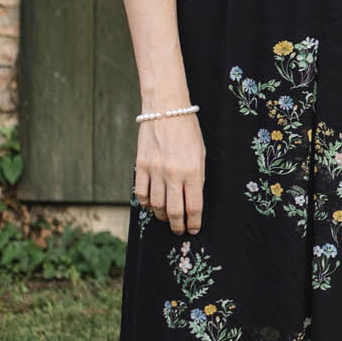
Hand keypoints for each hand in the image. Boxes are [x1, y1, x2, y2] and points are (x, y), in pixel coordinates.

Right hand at [135, 112, 205, 235]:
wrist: (166, 110)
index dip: (194, 222)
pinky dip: (146, 204)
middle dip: (177, 225)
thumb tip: (192, 200)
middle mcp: (174, 174)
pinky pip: (141, 194)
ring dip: (162, 216)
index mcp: (193, 171)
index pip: (194, 206)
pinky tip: (151, 205)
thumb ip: (197, 177)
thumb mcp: (200, 154)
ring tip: (166, 218)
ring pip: (157, 205)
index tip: (194, 229)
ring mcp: (155, 171)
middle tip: (179, 230)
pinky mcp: (141, 166)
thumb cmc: (188, 131)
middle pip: (174, 211)